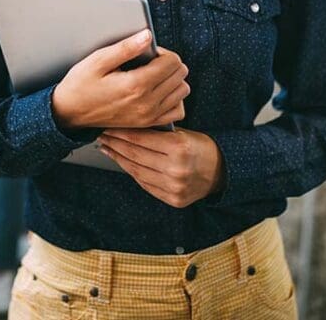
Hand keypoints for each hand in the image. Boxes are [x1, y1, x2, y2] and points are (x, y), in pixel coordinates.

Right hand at [51, 29, 189, 129]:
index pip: (172, 62)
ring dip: (173, 79)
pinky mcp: (147, 123)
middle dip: (169, 63)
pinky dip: (174, 99)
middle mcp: (146, 102)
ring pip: (182, 91)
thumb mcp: (98, 61)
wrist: (70, 112)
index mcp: (136, 85)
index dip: (163, 51)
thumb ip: (126, 48)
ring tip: (155, 75)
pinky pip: (177, 111)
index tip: (148, 52)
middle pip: (180, 75)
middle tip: (150, 61)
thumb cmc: (80, 85)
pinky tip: (160, 92)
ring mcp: (149, 116)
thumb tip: (147, 36)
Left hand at [98, 128, 224, 207]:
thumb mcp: (183, 133)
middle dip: (115, 144)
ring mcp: (174, 187)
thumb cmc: (201, 147)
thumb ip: (158, 133)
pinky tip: (123, 162)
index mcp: (180, 148)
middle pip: (135, 155)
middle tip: (103, 135)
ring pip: (137, 171)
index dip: (121, 132)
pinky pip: (145, 184)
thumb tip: (127, 127)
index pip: (141, 139)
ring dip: (119, 159)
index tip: (109, 126)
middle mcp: (176, 169)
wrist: (222, 171)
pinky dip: (132, 172)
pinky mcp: (173, 199)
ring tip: (108, 148)